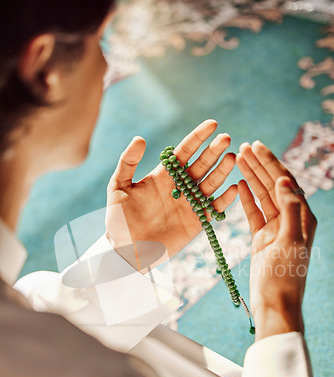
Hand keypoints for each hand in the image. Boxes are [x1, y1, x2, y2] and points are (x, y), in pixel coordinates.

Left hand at [106, 120, 237, 269]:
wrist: (125, 251)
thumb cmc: (118, 220)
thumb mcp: (118, 188)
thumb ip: (127, 163)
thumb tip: (140, 139)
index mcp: (163, 175)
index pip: (184, 151)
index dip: (198, 137)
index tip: (212, 124)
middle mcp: (180, 187)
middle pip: (201, 165)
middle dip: (214, 151)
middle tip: (226, 139)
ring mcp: (189, 204)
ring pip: (210, 183)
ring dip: (222, 171)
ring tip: (232, 158)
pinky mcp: (196, 222)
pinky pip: (214, 209)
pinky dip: (225, 200)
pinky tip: (233, 188)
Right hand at [236, 141, 316, 340]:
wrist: (274, 303)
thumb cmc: (285, 276)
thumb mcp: (291, 240)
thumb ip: (290, 208)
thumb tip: (284, 179)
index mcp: (302, 216)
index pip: (286, 182)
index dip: (271, 162)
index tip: (257, 146)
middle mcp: (290, 219)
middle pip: (273, 185)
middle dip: (259, 165)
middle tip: (244, 146)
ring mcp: (275, 228)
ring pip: (262, 196)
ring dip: (251, 177)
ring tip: (239, 159)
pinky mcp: (261, 238)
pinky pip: (253, 213)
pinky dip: (246, 198)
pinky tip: (240, 185)